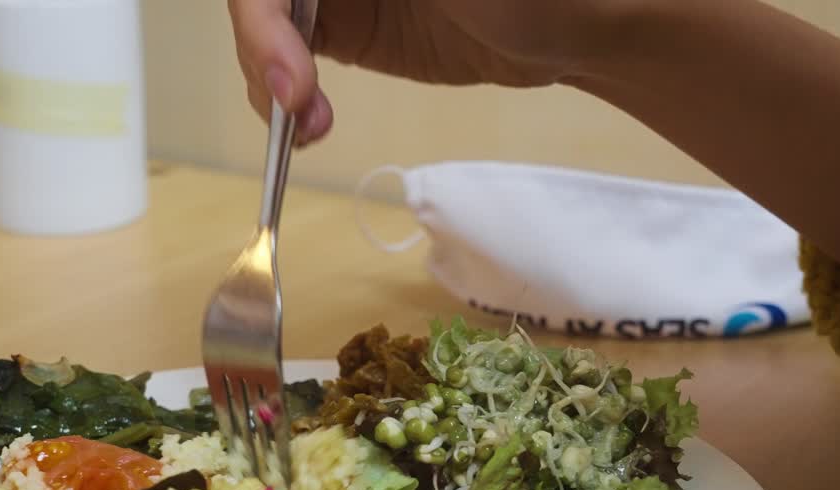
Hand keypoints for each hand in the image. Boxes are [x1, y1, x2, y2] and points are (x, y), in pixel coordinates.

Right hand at [228, 0, 602, 144]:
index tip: (287, 63)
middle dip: (261, 44)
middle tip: (295, 104)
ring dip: (269, 81)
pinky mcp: (344, 31)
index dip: (263, 12)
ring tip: (310, 127)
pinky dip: (285, 98)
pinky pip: (287, 60)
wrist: (577, 24)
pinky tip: (308, 127)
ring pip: (264, 27)